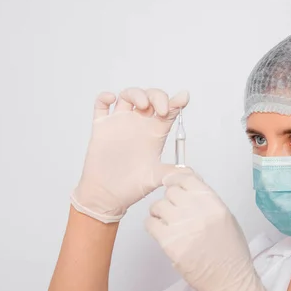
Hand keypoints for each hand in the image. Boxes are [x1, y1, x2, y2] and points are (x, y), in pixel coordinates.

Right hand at [71, 88, 188, 222]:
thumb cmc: (132, 187)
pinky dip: (104, 97)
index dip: (177, 102)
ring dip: (136, 94)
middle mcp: (139, 124)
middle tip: (161, 108)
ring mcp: (120, 123)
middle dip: (158, 96)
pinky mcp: (102, 127)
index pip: (169, 111)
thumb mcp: (156, 178)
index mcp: (155, 133)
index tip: (183, 99)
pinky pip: (101, 105)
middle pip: (151, 98)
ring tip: (142, 105)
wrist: (107, 196)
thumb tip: (189, 172)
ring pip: (128, 96)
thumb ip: (172, 172)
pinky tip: (111, 98)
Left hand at [146, 170, 274, 290]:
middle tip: (174, 211)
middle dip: (170, 200)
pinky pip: (150, 223)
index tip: (172, 183)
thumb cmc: (231, 253)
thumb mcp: (226, 218)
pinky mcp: (169, 243)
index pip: (187, 178)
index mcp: (214, 204)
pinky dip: (153, 226)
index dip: (176, 180)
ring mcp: (182, 227)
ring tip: (167, 224)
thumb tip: (188, 187)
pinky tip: (161, 233)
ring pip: (158, 206)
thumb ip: (207, 201)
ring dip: (160, 213)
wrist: (229, 280)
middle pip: (171, 192)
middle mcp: (198, 212)